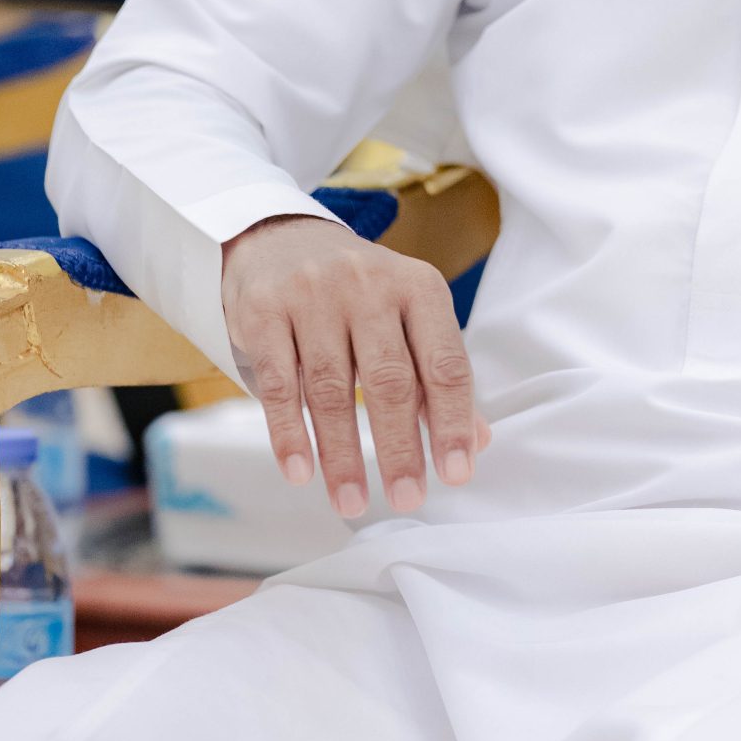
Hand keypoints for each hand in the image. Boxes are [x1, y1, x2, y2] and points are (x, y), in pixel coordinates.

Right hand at [220, 214, 491, 516]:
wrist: (279, 239)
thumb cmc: (357, 292)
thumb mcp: (407, 316)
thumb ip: (439, 375)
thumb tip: (477, 441)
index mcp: (418, 287)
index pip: (444, 362)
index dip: (452, 422)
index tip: (456, 473)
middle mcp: (368, 284)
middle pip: (389, 379)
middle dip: (398, 448)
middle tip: (407, 499)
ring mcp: (312, 294)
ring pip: (332, 387)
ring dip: (342, 454)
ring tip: (352, 501)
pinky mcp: (264, 310)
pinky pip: (277, 382)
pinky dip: (289, 432)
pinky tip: (300, 471)